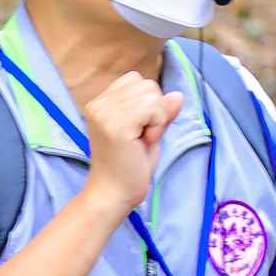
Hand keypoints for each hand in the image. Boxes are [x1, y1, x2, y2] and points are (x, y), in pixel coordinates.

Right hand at [80, 71, 183, 214]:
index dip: (147, 103)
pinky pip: (154, 108)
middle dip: (154, 109)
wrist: (113, 195)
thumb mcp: (147, 132)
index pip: (136, 80)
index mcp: (99, 103)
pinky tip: (145, 142)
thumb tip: (178, 95)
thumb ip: (160, 112)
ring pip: (152, 94)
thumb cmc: (128, 168)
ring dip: (157, 118)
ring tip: (141, 141)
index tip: (138, 130)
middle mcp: (98, 104)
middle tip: (141, 138)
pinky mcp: (116, 125)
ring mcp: (105, 114)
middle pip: (146, 84)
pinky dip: (157, 125)